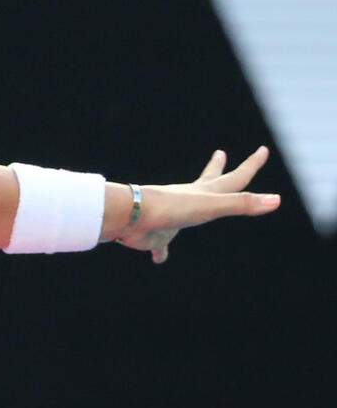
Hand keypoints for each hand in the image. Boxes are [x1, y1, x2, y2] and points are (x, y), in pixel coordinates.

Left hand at [115, 146, 280, 263]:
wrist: (131, 216)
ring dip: (193, 206)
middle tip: (221, 153)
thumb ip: (242, 204)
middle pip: (208, 182)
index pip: (234, 178)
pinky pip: (161, 246)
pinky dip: (162, 251)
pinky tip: (158, 257)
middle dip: (217, 168)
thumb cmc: (171, 208)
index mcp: (204, 193)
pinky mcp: (157, 236)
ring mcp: (172, 216)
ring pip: (186, 211)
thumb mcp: (212, 205)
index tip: (262, 149)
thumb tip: (276, 200)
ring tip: (193, 204)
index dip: (251, 165)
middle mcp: (189, 201)